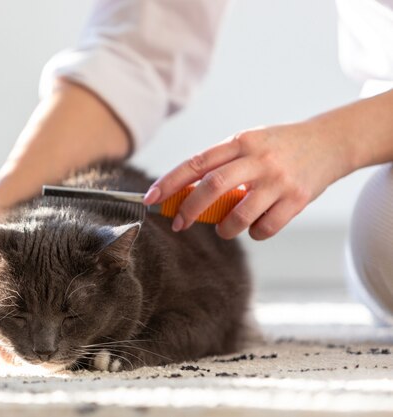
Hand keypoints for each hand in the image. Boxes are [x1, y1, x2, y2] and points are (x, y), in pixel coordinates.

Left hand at [144, 121, 354, 239]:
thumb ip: (222, 164)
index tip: (151, 198)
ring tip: (224, 228)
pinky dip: (255, 233)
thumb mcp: (249, 144)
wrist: (330, 142)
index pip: (197, 163)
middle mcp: (258, 159)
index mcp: (240, 141)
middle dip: (189, 209)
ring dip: (224, 228)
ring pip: (239, 214)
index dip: (170, 182)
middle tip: (178, 223)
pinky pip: (266, 228)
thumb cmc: (279, 146)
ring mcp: (278, 179)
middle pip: (213, 187)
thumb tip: (185, 195)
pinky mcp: (297, 199)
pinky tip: (256, 226)